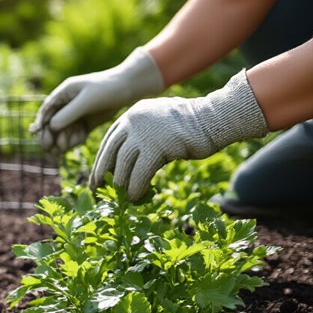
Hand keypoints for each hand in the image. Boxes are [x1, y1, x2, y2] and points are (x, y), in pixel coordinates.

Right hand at [29, 47, 163, 156]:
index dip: (41, 124)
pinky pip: (75, 134)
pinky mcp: (86, 122)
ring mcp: (77, 113)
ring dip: (64, 140)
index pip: (46, 110)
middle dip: (51, 136)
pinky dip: (75, 140)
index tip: (39, 136)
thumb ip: (67, 115)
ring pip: (63, 131)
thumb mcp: (86, 101)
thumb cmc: (107, 89)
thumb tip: (51, 128)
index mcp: (64, 93)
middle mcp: (67, 103)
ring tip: (68, 146)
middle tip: (50, 149)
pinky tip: (80, 140)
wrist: (129, 88)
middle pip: (52, 123)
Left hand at [91, 70, 269, 200]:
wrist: (215, 118)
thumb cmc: (192, 125)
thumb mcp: (160, 124)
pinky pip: (139, 173)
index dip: (101, 161)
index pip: (109, 140)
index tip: (97, 177)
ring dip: (120, 185)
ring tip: (121, 199)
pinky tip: (137, 198)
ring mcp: (144, 132)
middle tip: (99, 192)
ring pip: (122, 164)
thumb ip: (143, 136)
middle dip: (102, 175)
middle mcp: (134, 120)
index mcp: (133, 114)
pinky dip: (136, 188)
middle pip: (109, 152)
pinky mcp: (157, 146)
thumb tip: (130, 163)